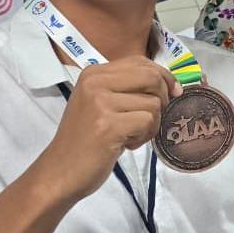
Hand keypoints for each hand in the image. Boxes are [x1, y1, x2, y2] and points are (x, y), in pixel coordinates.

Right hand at [38, 57, 181, 201]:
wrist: (60, 170)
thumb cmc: (86, 140)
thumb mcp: (101, 104)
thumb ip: (127, 89)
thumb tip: (171, 84)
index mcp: (94, 73)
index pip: (141, 62)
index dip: (164, 76)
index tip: (173, 92)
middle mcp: (95, 82)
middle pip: (152, 77)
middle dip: (163, 99)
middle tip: (151, 119)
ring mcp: (101, 103)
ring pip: (154, 103)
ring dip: (151, 124)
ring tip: (130, 135)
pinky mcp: (108, 124)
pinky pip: (148, 121)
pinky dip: (145, 136)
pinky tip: (126, 144)